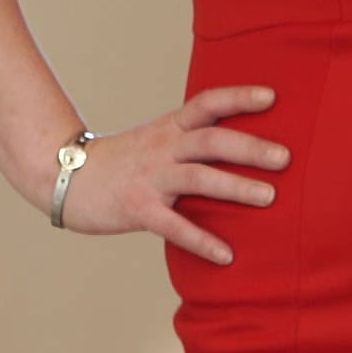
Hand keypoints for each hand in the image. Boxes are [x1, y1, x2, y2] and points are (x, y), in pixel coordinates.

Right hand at [47, 84, 288, 264]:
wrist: (66, 179)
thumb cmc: (122, 164)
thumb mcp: (156, 141)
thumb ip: (191, 141)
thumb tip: (242, 146)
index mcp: (170, 129)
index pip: (207, 103)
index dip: (238, 98)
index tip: (272, 97)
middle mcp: (163, 148)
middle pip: (211, 140)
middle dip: (249, 147)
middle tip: (285, 158)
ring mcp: (150, 178)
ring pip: (198, 178)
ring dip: (236, 187)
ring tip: (270, 198)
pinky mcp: (137, 208)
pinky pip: (174, 226)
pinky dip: (201, 240)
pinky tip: (226, 255)